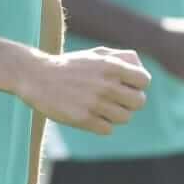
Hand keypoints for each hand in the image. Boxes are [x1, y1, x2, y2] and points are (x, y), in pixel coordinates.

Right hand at [18, 47, 150, 134]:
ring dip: (116, 115)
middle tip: (118, 99)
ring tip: (103, 108)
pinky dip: (102, 125)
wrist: (38, 78)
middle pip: (139, 102)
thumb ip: (122, 58)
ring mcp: (94, 103)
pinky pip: (108, 130)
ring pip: (125, 118)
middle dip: (131, 102)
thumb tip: (142, 72)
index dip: (139, 85)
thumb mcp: (97, 54)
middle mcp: (105, 84)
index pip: (145, 80)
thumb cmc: (71, 66)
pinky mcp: (83, 119)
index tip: (127, 86)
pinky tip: (91, 115)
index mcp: (111, 65)